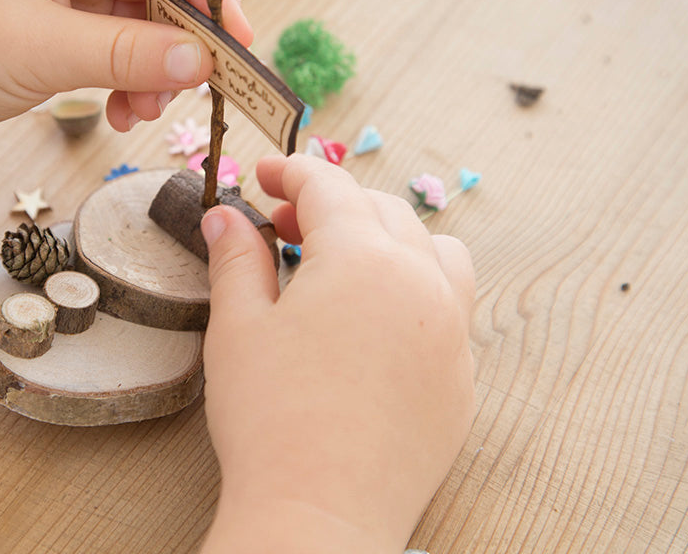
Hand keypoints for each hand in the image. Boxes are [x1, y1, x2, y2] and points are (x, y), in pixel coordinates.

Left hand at [0, 0, 251, 145]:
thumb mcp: (39, 51)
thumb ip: (127, 53)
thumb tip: (204, 61)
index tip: (242, 43)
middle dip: (176, 42)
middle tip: (196, 92)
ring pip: (133, 22)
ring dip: (149, 69)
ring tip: (140, 113)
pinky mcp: (45, 26)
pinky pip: (107, 47)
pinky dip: (122, 80)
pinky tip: (117, 112)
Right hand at [199, 154, 475, 552]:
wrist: (319, 515)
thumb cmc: (270, 421)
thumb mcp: (238, 327)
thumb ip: (236, 258)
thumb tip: (226, 216)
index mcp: (362, 259)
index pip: (329, 187)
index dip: (290, 173)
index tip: (262, 178)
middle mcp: (420, 284)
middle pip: (381, 211)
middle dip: (330, 205)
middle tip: (281, 226)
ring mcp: (452, 332)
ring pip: (433, 250)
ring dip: (388, 237)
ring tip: (342, 262)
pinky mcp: (461, 378)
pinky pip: (451, 306)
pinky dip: (416, 287)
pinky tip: (375, 318)